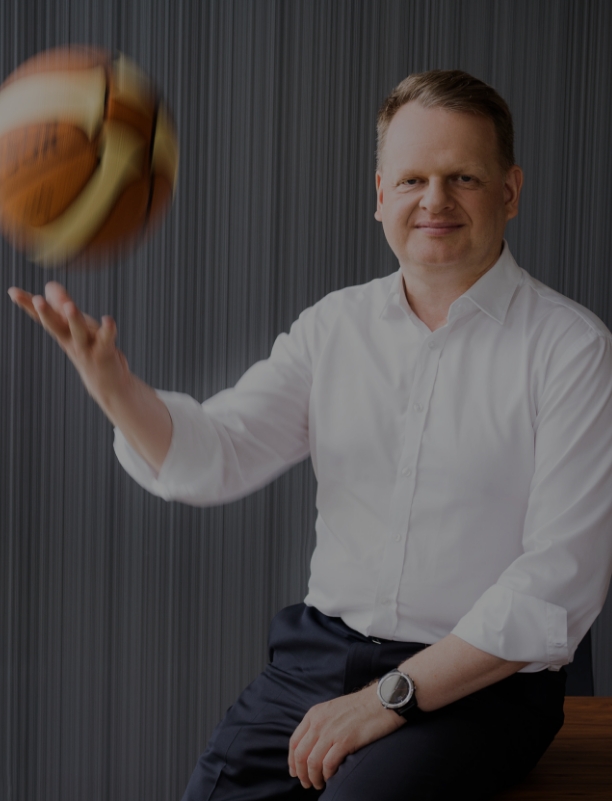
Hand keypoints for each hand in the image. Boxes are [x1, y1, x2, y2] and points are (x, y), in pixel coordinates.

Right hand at [7, 282, 129, 406]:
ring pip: (79, 333)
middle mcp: (70, 341)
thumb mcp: (74, 327)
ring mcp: (86, 348)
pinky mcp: (104, 353)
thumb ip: (61, 306)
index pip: (42, 317)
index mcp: (62, 332)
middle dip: (46, 313)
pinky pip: (106, 340)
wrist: (107, 384)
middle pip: (55, 326)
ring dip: (74, 320)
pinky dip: (108, 330)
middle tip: (37, 300)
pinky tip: (108, 320)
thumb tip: (49, 285)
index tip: (12, 291)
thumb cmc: (89, 348)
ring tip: (69, 306)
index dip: (27, 305)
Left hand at [288, 684, 403, 789]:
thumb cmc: (360, 707)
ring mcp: (331, 731)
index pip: (294, 741)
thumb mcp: (333, 710)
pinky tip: (331, 778)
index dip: (292, 761)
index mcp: (314, 714)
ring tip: (319, 784)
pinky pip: (328, 764)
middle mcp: (319, 722)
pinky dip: (327, 775)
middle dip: (301, 774)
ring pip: (312, 762)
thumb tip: (313, 746)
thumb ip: (321, 724)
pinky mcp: (345, 740)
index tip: (295, 772)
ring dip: (313, 778)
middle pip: (300, 754)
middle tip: (307, 784)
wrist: (381, 700)